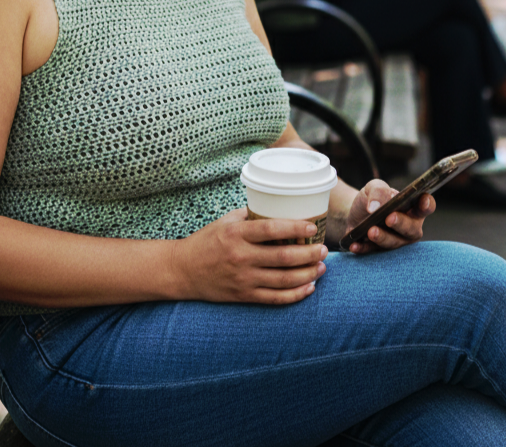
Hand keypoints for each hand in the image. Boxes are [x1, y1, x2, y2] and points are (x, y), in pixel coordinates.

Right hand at [171, 208, 327, 304]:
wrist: (182, 271)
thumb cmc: (206, 241)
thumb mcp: (224, 222)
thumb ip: (249, 216)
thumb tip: (277, 207)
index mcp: (237, 234)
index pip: (271, 229)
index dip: (295, 228)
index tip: (313, 227)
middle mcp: (241, 257)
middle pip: (283, 257)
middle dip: (309, 254)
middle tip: (323, 249)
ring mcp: (243, 279)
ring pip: (284, 280)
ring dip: (307, 274)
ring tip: (321, 267)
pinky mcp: (244, 296)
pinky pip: (275, 298)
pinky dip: (295, 295)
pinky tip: (308, 287)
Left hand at [342, 180, 434, 255]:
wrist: (354, 211)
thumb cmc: (372, 198)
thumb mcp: (374, 187)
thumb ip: (379, 191)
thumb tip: (375, 207)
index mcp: (413, 208)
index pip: (426, 206)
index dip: (427, 204)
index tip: (422, 201)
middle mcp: (409, 227)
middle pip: (412, 229)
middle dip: (401, 224)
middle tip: (389, 218)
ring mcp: (396, 240)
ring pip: (393, 242)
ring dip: (382, 237)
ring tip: (370, 231)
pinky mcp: (379, 250)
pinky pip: (372, 251)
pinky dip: (363, 248)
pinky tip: (354, 245)